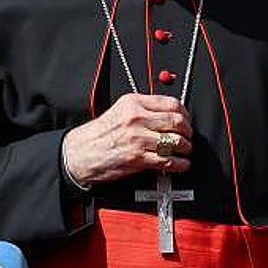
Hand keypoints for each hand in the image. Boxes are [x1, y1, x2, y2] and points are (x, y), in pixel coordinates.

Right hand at [63, 93, 192, 185]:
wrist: (79, 153)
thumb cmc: (99, 134)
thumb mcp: (120, 111)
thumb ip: (143, 109)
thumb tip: (169, 115)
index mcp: (133, 103)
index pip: (171, 103)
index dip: (185, 114)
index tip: (186, 120)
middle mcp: (136, 118)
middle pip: (177, 122)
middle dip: (188, 132)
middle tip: (188, 137)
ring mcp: (138, 139)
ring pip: (176, 142)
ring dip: (185, 149)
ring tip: (184, 151)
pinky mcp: (137, 159)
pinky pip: (168, 161)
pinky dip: (180, 164)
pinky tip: (180, 164)